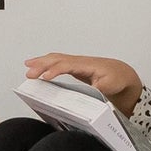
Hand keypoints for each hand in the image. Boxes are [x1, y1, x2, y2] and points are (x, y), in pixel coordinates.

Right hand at [24, 53, 142, 114]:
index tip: (44, 77)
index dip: (55, 70)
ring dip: (41, 62)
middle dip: (42, 65)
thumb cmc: (117, 78)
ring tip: (28, 66)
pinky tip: (38, 67)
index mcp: (87, 65)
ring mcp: (76, 63)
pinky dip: (46, 63)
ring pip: (55, 59)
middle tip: (29, 74)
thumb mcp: (111, 85)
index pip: (67, 65)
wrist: (122, 74)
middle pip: (57, 59)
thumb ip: (99, 88)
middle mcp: (79, 62)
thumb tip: (87, 91)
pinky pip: (57, 63)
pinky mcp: (74, 68)